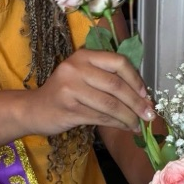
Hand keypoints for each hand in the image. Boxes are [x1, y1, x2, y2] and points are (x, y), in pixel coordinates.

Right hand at [31, 48, 155, 134]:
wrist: (34, 110)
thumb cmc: (64, 93)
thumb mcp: (82, 76)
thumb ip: (107, 78)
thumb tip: (142, 95)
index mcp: (83, 56)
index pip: (118, 62)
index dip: (136, 79)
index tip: (146, 95)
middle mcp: (75, 68)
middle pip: (116, 85)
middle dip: (136, 102)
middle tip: (149, 115)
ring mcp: (70, 89)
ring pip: (110, 104)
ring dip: (128, 117)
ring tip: (138, 125)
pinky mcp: (69, 109)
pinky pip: (100, 117)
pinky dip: (117, 124)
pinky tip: (125, 128)